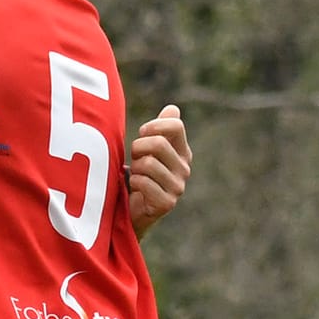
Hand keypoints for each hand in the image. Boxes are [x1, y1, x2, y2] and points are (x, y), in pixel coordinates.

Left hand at [127, 104, 190, 238]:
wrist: (133, 210)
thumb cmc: (139, 174)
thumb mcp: (148, 149)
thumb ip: (160, 129)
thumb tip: (172, 108)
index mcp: (183, 151)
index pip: (175, 126)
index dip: (152, 126)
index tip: (142, 135)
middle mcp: (185, 168)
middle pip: (158, 143)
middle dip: (138, 148)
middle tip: (135, 159)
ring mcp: (178, 187)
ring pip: (148, 164)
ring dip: (135, 169)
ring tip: (136, 176)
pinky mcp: (167, 203)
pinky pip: (143, 182)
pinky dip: (133, 183)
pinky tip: (136, 190)